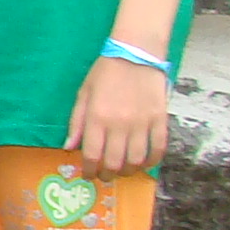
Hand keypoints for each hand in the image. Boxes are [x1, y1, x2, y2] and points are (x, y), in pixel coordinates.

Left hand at [66, 56, 168, 173]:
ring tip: (122, 171)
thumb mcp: (84, 94)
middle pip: (114, 163)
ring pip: (136, 161)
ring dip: (128, 171)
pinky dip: (151, 161)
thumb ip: (77, 123)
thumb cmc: (105, 73)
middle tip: (105, 176)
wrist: (136, 54)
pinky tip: (144, 163)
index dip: (89, 170)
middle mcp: (120, 125)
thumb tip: (69, 148)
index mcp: (98, 118)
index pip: (92, 155)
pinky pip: (158, 149)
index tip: (88, 175)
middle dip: (107, 175)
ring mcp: (142, 124)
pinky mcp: (160, 120)